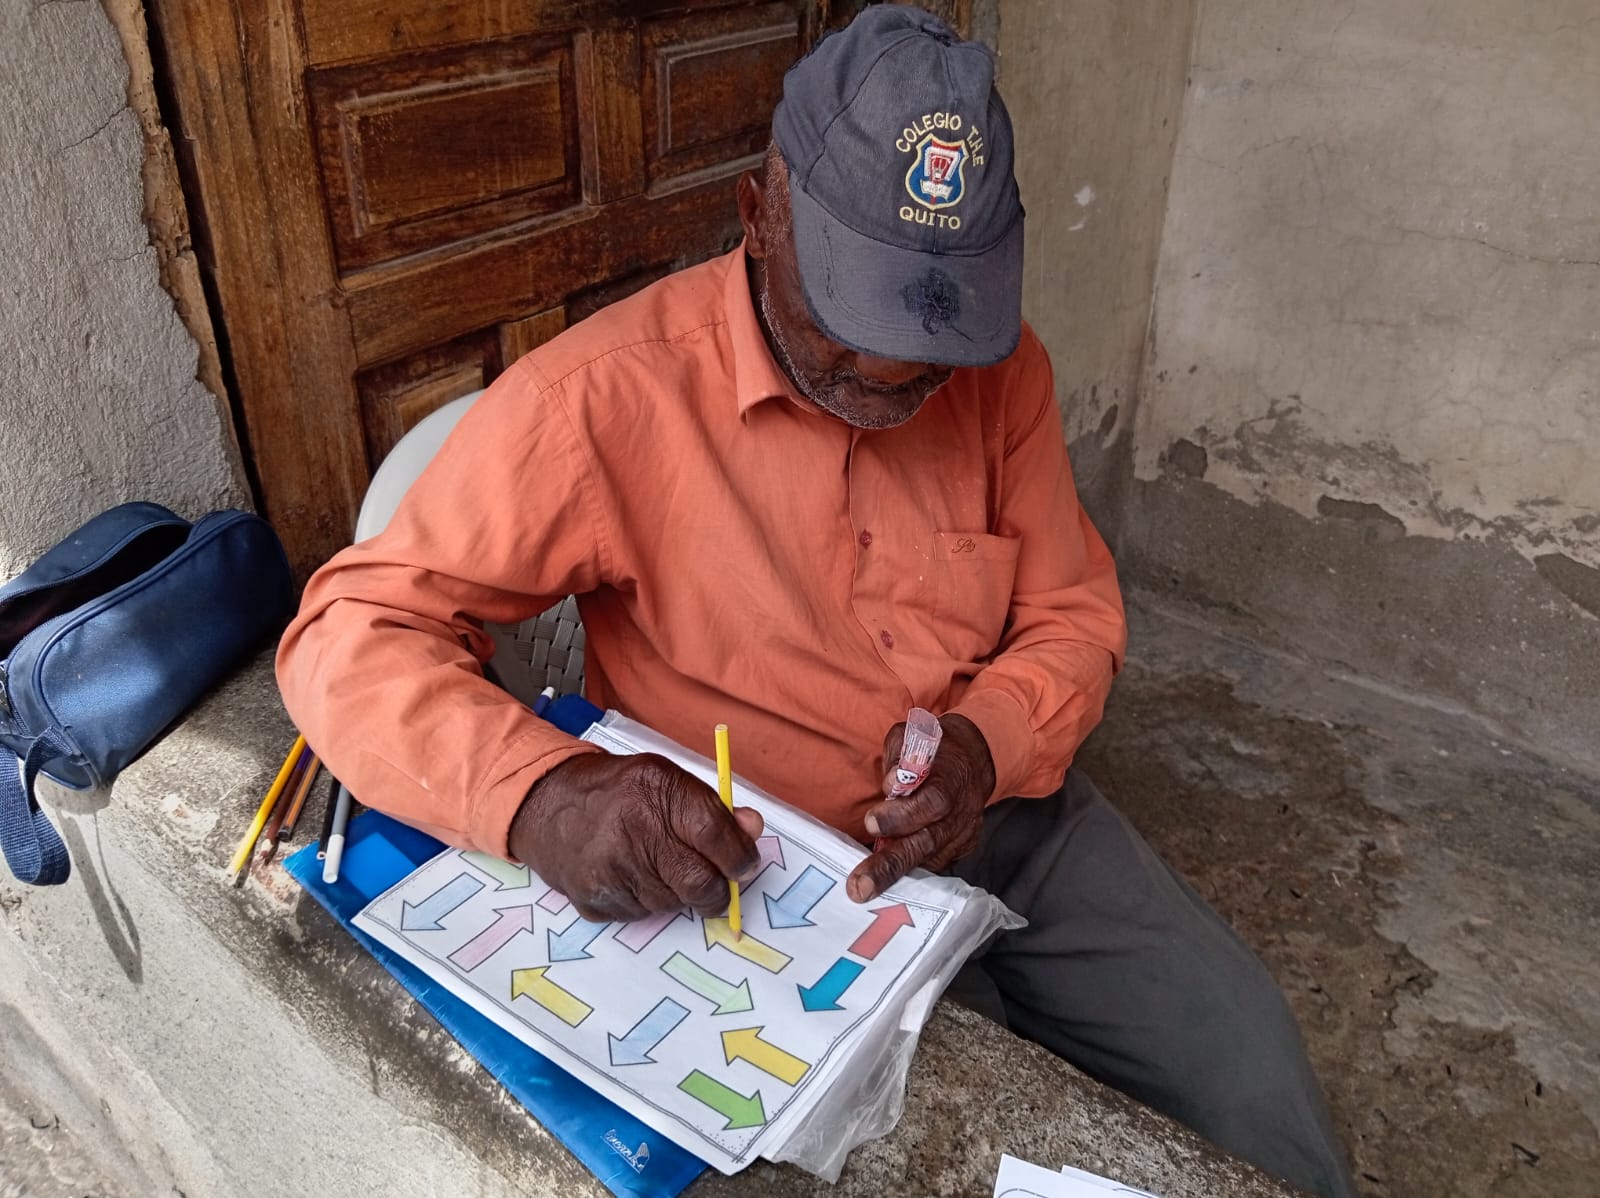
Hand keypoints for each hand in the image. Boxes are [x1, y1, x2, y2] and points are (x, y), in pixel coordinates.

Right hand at [508, 752, 763, 921]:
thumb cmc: (617, 791)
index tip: (745, 864)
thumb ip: (712, 807)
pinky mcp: (594, 900)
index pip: (715, 834)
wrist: (545, 805)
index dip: (740, 856)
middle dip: (718, 890)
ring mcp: (610, 871)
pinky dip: (647, 901)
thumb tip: (752, 830)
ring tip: (658, 865)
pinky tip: (631, 875)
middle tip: (716, 884)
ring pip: (673, 904)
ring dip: (678, 893)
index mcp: (655, 790)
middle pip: (700, 883)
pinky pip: (641, 915)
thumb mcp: (665, 779)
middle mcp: (632, 831)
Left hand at [846, 714, 993, 901]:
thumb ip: (899, 757)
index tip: (871, 822)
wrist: (974, 760)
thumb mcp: (911, 737)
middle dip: (891, 865)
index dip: (903, 815)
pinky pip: (935, 864)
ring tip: (865, 888)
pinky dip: (911, 874)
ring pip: (930, 860)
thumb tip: (892, 785)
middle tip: (860, 886)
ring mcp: (964, 834)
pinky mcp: (962, 848)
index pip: (933, 801)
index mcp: (951, 778)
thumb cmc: (934, 749)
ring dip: (896, 876)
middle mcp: (961, 811)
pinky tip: (886, 882)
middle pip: (927, 842)